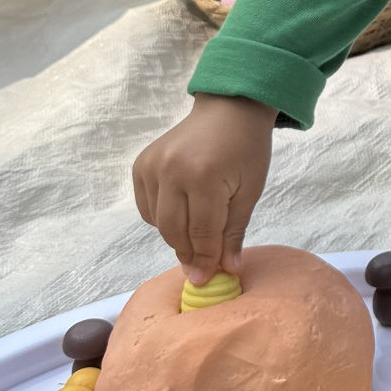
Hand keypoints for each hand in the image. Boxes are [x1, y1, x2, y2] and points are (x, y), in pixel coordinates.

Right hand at [131, 94, 276, 282]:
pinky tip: (182, 212)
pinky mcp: (141, 165)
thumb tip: (227, 270)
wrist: (228, 110)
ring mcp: (152, 166)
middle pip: (174, 231)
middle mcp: (171, 171)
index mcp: (203, 176)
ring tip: (197, 232)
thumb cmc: (246, 149)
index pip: (201, 233)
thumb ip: (234, 232)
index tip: (208, 280)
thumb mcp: (249, 191)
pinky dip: (162, 218)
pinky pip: (147, 208)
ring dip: (177, 236)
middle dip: (188, 254)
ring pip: (158, 222)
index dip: (206, 259)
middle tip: (200, 268)